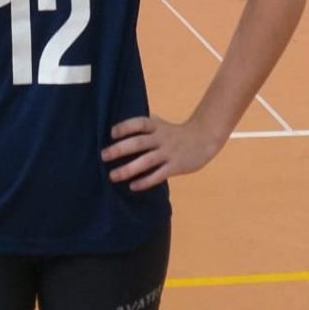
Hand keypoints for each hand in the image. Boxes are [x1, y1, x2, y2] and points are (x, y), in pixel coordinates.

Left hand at [101, 114, 222, 190]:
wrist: (204, 139)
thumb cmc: (175, 133)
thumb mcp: (160, 124)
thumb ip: (143, 126)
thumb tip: (117, 128)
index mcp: (156, 126)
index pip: (139, 123)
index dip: (126, 127)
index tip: (112, 133)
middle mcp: (161, 138)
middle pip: (139, 142)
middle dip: (120, 149)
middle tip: (104, 156)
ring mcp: (168, 153)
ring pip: (147, 161)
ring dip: (128, 169)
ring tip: (113, 175)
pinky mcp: (175, 166)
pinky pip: (159, 175)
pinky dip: (145, 181)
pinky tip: (133, 186)